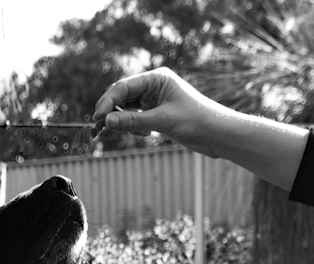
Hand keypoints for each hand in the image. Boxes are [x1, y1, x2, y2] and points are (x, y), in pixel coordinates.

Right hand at [91, 67, 232, 157]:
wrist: (217, 133)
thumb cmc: (196, 121)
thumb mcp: (161, 121)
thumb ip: (132, 121)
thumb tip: (106, 121)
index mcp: (157, 78)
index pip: (123, 87)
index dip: (107, 102)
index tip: (96, 119)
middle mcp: (153, 85)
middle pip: (120, 96)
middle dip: (109, 112)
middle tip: (97, 130)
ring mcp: (153, 98)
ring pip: (124, 108)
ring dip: (120, 121)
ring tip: (123, 134)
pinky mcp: (155, 111)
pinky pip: (133, 117)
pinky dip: (131, 127)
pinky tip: (143, 135)